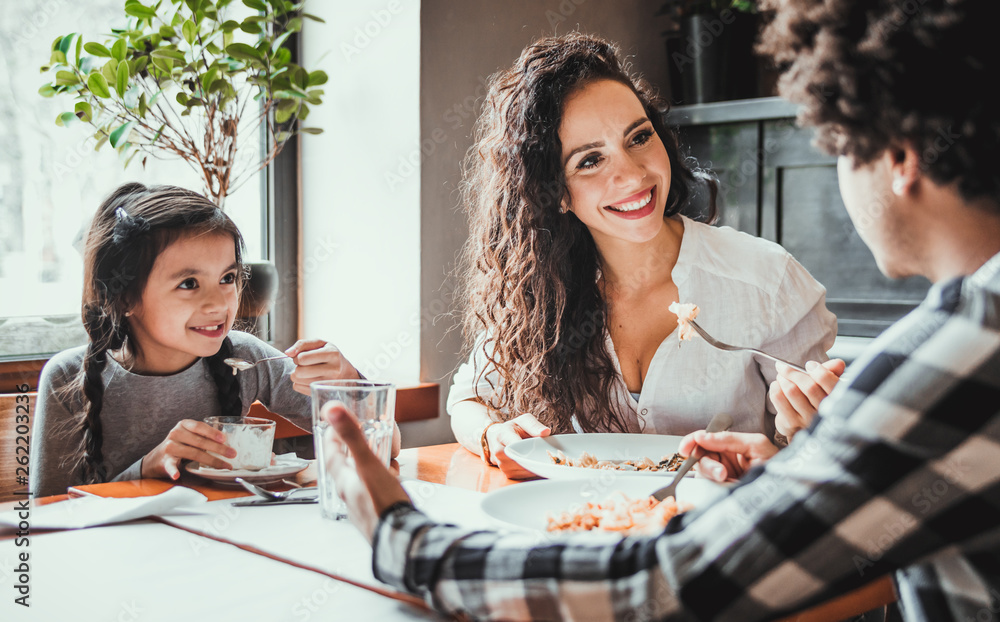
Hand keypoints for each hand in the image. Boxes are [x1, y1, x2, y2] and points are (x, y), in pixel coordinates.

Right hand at [141, 420, 235, 479]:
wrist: (156, 457)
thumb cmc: (179, 444)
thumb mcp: (190, 435)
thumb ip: (204, 436)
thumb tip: (227, 441)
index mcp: (184, 425)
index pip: (199, 427)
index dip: (212, 432)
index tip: (224, 439)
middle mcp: (176, 434)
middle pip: (200, 442)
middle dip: (218, 449)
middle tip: (232, 454)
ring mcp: (170, 447)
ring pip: (193, 454)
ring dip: (211, 461)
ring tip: (224, 466)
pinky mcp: (165, 461)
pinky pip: (170, 465)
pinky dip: (173, 470)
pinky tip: (177, 475)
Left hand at [285, 339, 360, 394]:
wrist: (346, 372)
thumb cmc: (330, 355)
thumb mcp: (320, 344)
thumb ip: (302, 344)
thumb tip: (287, 353)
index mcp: (332, 354)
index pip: (303, 358)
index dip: (298, 356)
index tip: (303, 356)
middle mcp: (333, 370)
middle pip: (299, 371)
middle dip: (297, 366)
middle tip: (304, 365)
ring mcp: (328, 384)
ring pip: (297, 380)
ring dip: (297, 374)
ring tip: (306, 371)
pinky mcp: (321, 392)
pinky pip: (298, 388)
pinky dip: (299, 382)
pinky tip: (308, 379)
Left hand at [325, 402, 410, 542]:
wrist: (401, 538)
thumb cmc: (383, 503)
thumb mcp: (368, 464)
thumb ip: (352, 436)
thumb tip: (332, 410)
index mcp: (344, 481)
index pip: (331, 455)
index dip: (333, 438)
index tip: (336, 425)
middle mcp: (350, 494)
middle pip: (347, 467)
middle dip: (356, 451)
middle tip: (366, 439)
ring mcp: (363, 506)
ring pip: (363, 480)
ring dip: (372, 467)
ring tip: (386, 460)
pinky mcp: (376, 514)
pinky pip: (375, 492)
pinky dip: (383, 482)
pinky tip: (393, 483)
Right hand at [485, 413, 549, 478]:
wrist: (498, 438)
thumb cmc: (514, 429)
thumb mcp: (523, 421)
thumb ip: (533, 425)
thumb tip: (545, 432)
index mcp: (503, 435)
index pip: (515, 445)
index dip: (529, 449)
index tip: (542, 451)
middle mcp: (499, 451)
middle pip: (520, 460)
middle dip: (536, 459)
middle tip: (551, 458)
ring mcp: (502, 464)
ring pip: (523, 470)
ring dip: (536, 467)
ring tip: (546, 461)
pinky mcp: (507, 474)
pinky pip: (524, 476)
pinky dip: (533, 471)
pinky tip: (539, 465)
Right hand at [678, 430, 778, 482]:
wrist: (788, 491)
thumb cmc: (777, 465)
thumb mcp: (756, 445)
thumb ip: (728, 439)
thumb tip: (702, 437)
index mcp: (731, 445)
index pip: (706, 439)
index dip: (693, 441)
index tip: (685, 448)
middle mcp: (725, 459)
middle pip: (700, 456)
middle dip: (706, 463)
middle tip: (719, 472)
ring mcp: (723, 475)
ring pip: (703, 472)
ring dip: (711, 474)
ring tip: (726, 479)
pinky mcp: (723, 490)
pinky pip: (709, 486)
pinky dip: (713, 486)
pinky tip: (725, 486)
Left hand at [769, 359, 845, 437]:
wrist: (800, 424)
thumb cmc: (813, 400)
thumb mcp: (824, 385)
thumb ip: (831, 372)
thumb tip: (838, 363)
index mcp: (837, 401)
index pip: (831, 383)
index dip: (819, 371)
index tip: (809, 365)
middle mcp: (824, 413)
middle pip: (809, 386)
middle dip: (793, 372)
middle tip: (784, 366)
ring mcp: (808, 420)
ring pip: (792, 391)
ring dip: (783, 379)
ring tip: (780, 376)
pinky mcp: (792, 423)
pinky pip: (779, 399)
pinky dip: (775, 387)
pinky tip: (776, 385)